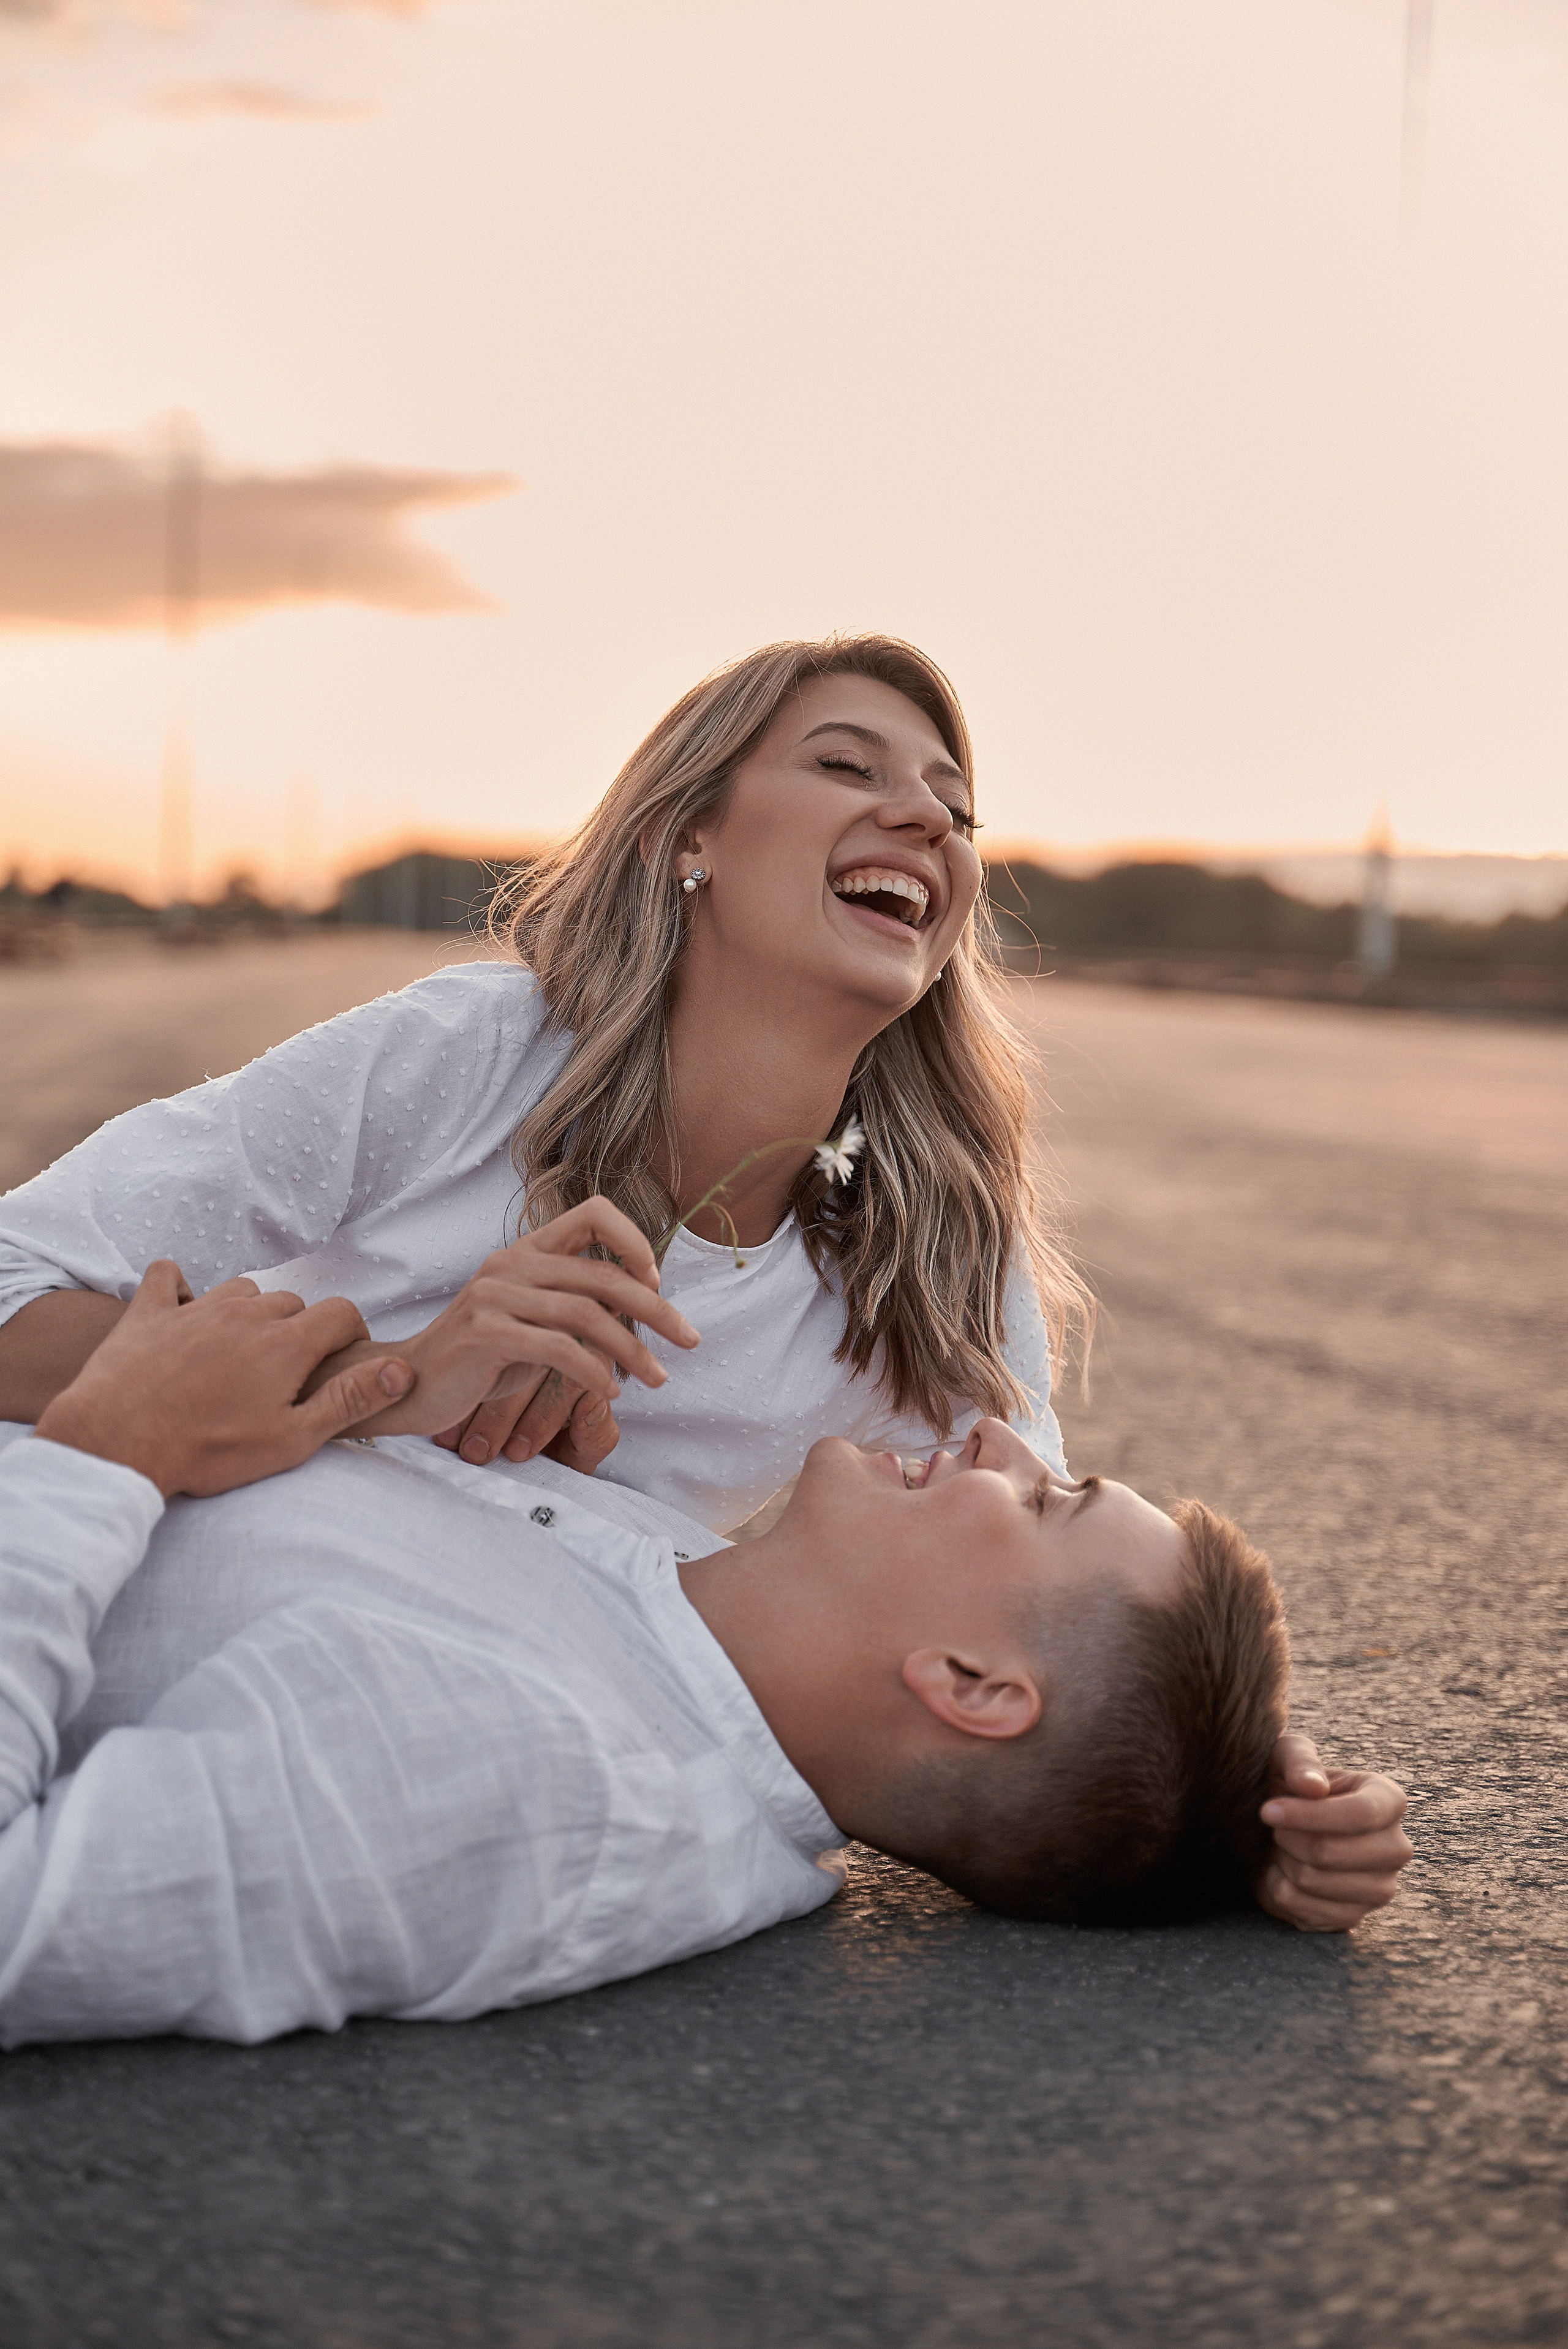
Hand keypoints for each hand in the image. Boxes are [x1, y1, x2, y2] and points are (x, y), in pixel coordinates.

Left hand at [34, 1261, 414, 1498]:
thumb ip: (348, 1400)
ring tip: (239, 1350)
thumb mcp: (291, 1439)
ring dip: (248, 1311)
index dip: (350, 1332)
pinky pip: (168, 1277)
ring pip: (240, 1289)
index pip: (340, 1312)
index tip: (342, 1356)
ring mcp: (195, 1308)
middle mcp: (246, 1314)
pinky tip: (181, 1312)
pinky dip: (179, 1288)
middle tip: (285, 1370)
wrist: (118, 1443)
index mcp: (285, 1344)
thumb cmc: (208, 1450)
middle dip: (298, 1329)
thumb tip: (400, 1370)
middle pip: (291, 1302)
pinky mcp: (149, 1312)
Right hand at [316, 1197, 698, 1452]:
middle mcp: (511, 1264)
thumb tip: (645, 1314)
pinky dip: (595, 1373)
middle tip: (690, 1341)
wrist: (410, 1386)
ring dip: (634, 1350)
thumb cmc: (481, 1360)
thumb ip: (577, 1310)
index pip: (593, 1213)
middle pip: (604, 1275)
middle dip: (657, 1310)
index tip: (657, 1281)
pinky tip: (610, 1393)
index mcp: (526, 1251)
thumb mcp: (534, 1325)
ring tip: (659, 1378)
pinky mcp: (486, 1333)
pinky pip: (559, 1350)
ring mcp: (494, 1296)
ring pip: (588, 1315)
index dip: (633, 1240)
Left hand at [1254, 1731, 1413, 1931]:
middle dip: (1287, 1836)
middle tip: (1276, 1826)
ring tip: (1283, 1845)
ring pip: (1312, 1880)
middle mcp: (1396, 1848)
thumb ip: (1299, 1761)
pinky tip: (1283, 1871)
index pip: (1361, 1814)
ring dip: (1282, 1860)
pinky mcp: (1354, 1917)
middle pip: (1331, 1851)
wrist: (1279, 1827)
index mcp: (1389, 1800)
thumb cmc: (1289, 1784)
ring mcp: (1380, 1888)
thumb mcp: (1287, 1755)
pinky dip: (1278, 1888)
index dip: (1309, 1815)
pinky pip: (1303, 1910)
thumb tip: (1313, 1787)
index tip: (1268, 1809)